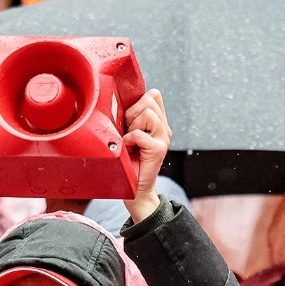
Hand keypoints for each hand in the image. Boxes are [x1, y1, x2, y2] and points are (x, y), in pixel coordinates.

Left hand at [122, 89, 170, 223]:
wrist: (135, 190)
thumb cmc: (128, 163)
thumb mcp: (128, 135)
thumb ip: (130, 118)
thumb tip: (121, 101)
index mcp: (158, 122)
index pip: (153, 96)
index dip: (138, 102)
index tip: (128, 120)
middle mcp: (163, 128)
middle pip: (149, 100)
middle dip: (132, 112)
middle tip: (128, 131)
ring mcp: (163, 138)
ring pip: (147, 113)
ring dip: (132, 126)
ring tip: (130, 140)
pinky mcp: (158, 149)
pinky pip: (139, 133)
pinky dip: (129, 140)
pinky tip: (128, 149)